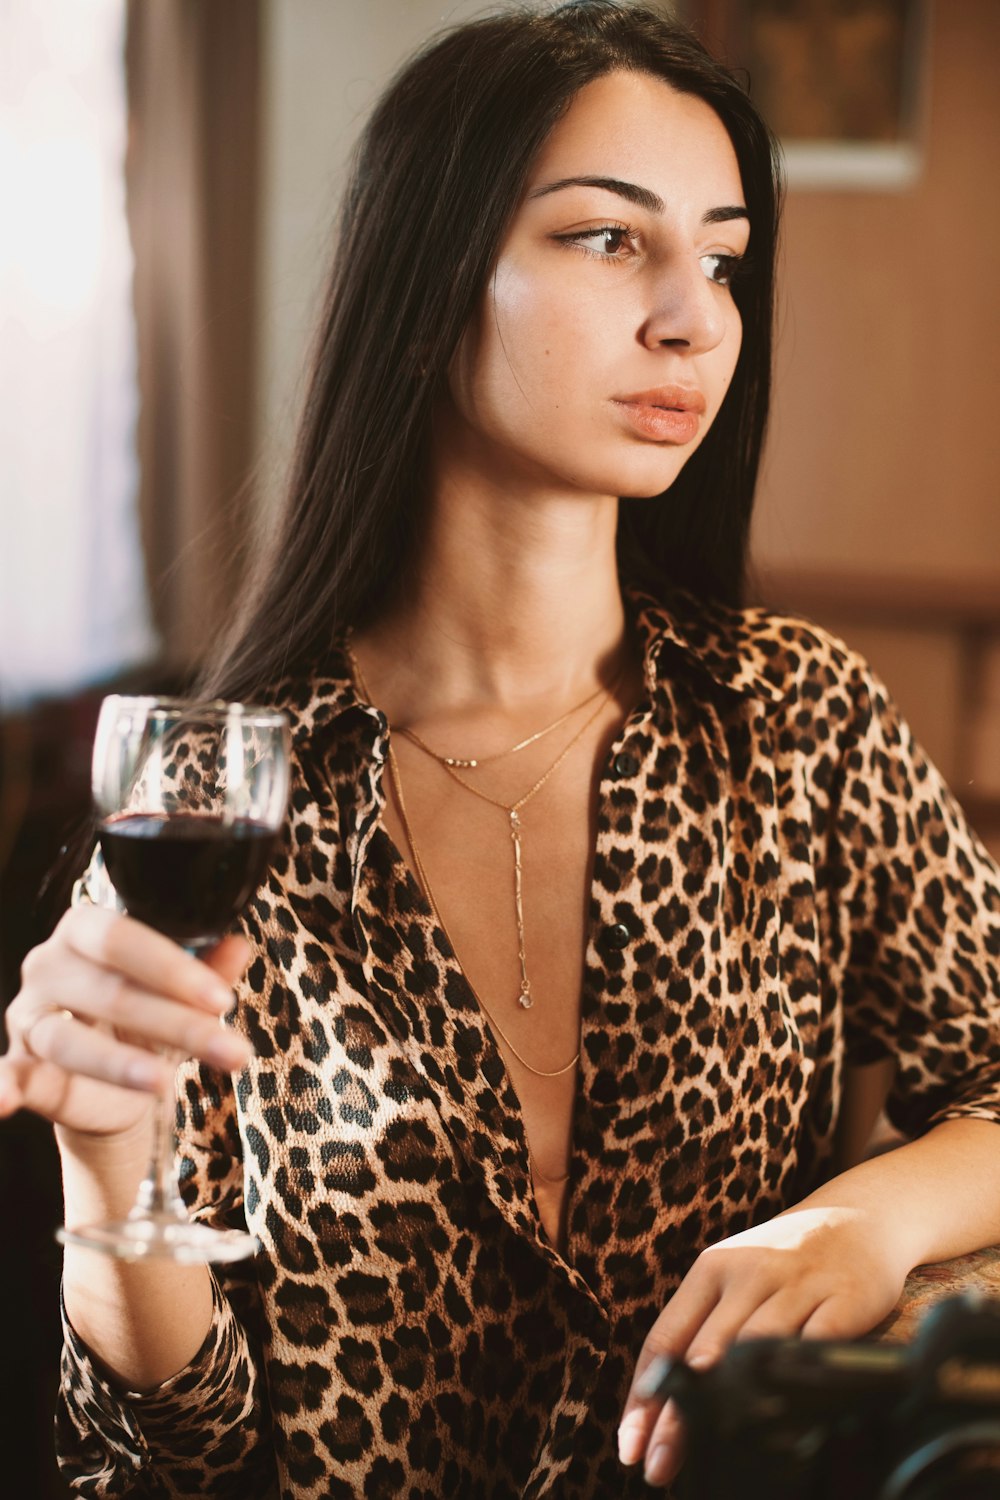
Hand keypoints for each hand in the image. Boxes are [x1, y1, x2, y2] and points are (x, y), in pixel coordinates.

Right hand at [0, 906, 251, 1139]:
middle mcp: (48, 966)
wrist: (117, 1081)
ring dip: (120, 1064)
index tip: (220, 1001)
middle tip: (230, 1051)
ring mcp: (29, 1016)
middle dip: (176, 1023)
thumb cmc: (147, 1020)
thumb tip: (238, 946)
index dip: (173, 969)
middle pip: (110, 992)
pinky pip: (7, 1075)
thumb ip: (209, 970)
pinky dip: (0, 1088)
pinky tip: (1, 1101)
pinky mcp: (20, 1064)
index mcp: (84, 930)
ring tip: (165, 1083)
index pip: (123, 939)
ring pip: (71, 1040)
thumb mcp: (183, 994)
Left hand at [618, 1206, 908, 1487]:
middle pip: (703, 1351)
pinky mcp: (846, 1297)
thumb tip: (670, 1400)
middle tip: (659, 1466)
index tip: (630, 1446)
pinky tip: (787, 1416)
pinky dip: (800, 1378)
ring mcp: (798, 1284)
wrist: (859, 1215)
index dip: (644, 1396)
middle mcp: (749, 1272)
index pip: (665, 1338)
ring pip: (755, 1345)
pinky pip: (819, 1343)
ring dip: (730, 1397)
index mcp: (711, 1269)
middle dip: (679, 1415)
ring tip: (709, 1447)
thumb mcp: (735, 1277)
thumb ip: (706, 1328)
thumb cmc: (785, 1260)